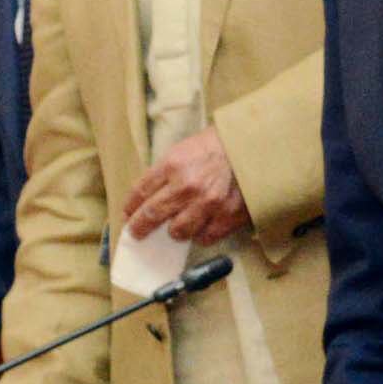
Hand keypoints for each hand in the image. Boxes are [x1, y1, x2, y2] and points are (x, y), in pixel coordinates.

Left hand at [122, 126, 247, 243]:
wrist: (253, 147)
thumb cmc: (217, 146)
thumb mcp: (184, 149)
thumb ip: (165, 172)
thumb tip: (147, 197)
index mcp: (173, 165)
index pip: (140, 192)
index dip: (130, 207)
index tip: (129, 215)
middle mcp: (187, 186)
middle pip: (152, 216)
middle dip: (140, 227)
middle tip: (137, 232)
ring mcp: (208, 204)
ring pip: (178, 232)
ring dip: (175, 231)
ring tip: (177, 227)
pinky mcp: (227, 216)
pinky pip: (205, 237)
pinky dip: (201, 234)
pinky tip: (202, 227)